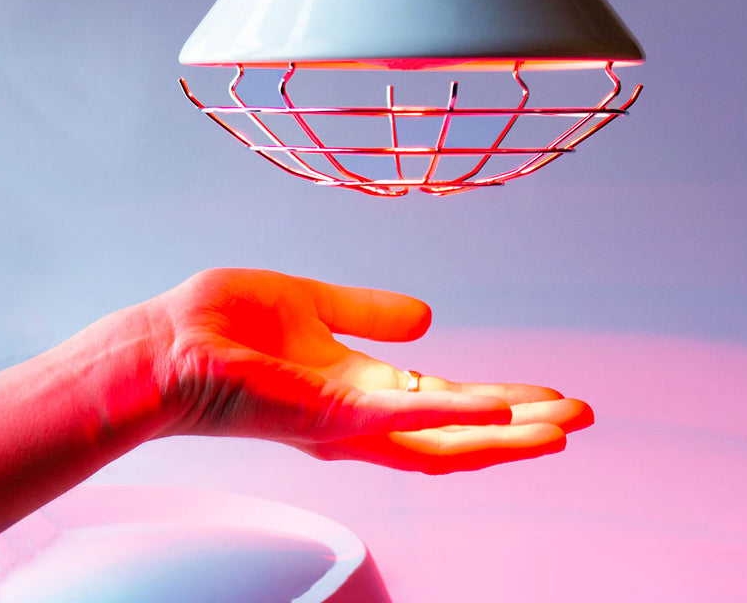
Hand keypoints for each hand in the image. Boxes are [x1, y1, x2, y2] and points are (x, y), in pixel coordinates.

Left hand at [149, 269, 592, 473]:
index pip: (444, 402)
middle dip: (520, 429)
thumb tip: (430, 317)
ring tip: (562, 427)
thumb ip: (371, 313)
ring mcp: (348, 423)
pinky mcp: (331, 416)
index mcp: (360, 390)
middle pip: (457, 432)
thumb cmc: (226, 328)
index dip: (498, 401)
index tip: (546, 393)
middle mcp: (361, 418)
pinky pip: (405, 420)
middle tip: (578, 418)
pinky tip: (502, 413)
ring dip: (506, 435)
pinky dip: (457, 417)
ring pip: (444, 440)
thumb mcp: (317, 307)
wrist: (167, 345)